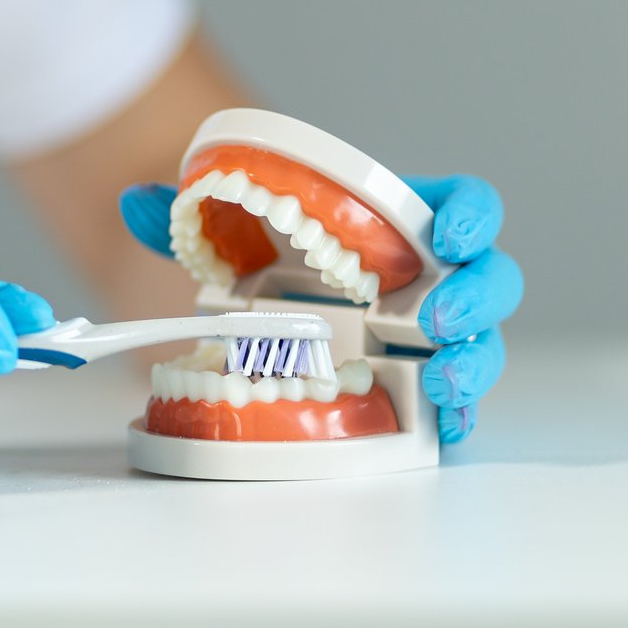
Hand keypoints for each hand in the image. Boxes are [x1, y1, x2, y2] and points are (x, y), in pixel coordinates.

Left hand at [118, 173, 521, 442]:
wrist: (267, 309)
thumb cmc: (276, 258)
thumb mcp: (233, 232)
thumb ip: (188, 215)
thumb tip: (136, 204)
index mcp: (405, 224)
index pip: (466, 206)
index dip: (471, 216)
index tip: (447, 234)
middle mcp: (434, 279)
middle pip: (491, 280)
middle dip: (477, 299)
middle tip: (435, 319)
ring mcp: (434, 338)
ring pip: (483, 345)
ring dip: (474, 364)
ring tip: (441, 382)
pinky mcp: (421, 389)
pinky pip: (458, 405)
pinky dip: (457, 417)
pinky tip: (441, 423)